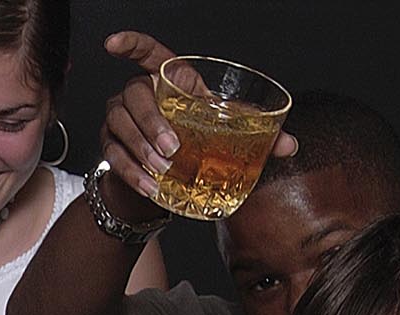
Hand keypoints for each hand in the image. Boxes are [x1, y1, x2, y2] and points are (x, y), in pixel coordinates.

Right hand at [98, 32, 294, 210]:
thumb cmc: (194, 139)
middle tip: (171, 147)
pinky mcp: (110, 147)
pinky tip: (149, 185)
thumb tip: (289, 144)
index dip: (130, 45)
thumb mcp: (222, 128)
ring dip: (140, 149)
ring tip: (162, 169)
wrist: (166, 175)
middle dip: (150, 122)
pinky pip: (114, 156)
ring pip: (120, 126)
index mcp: (169, 80)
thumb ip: (253, 132)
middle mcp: (138, 95)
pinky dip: (131, 172)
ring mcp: (119, 120)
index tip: (113, 44)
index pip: (146, 53)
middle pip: (134, 96)